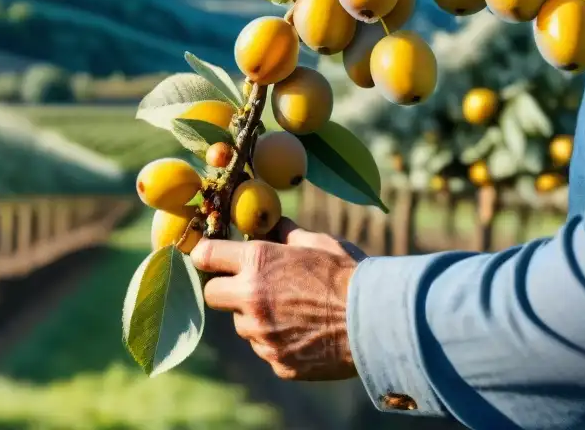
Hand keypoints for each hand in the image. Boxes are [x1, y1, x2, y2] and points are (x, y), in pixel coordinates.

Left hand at [190, 218, 366, 381]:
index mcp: (257, 262)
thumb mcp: (317, 242)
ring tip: (292, 311)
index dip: (207, 255)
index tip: (210, 256)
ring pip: (242, 324)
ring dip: (255, 317)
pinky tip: (305, 333)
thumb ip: (285, 233)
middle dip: (226, 289)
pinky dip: (278, 342)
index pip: (205, 256)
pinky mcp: (277, 361)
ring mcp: (262, 334)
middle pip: (212, 294)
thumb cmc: (349, 274)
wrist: (379, 322)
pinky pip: (266, 349)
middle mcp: (251, 299)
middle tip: (249, 286)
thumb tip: (271, 223)